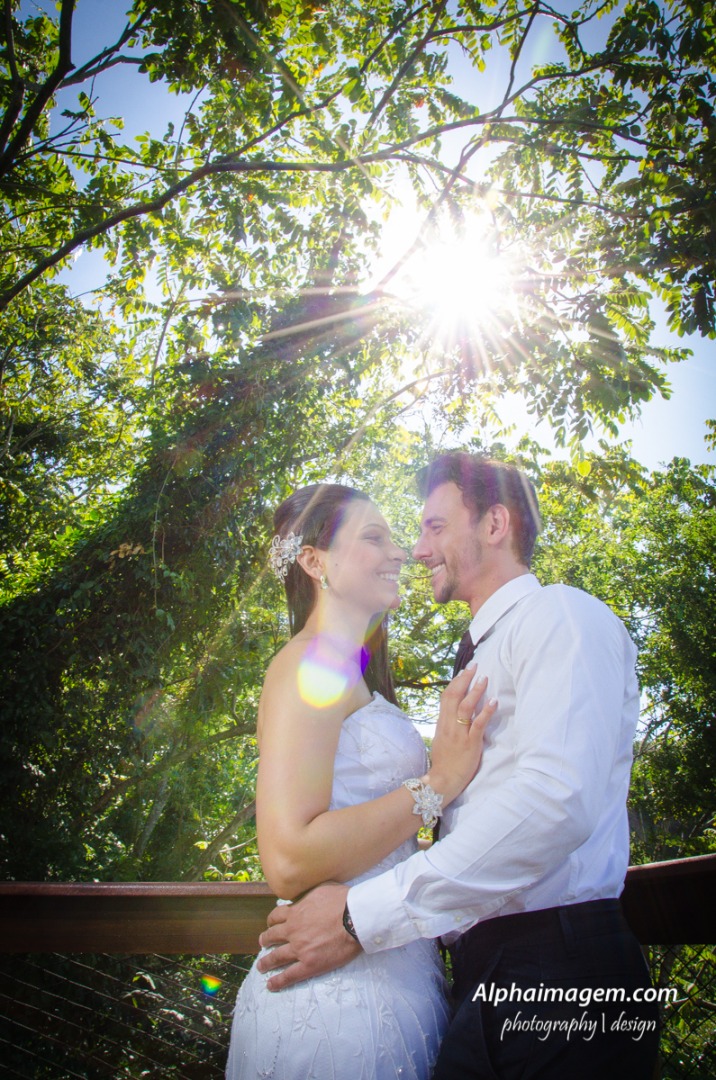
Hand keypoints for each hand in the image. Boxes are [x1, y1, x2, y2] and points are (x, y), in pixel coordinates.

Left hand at [256, 882, 359, 990]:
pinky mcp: (310, 965)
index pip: (276, 917)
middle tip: (263, 943)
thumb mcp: (321, 888)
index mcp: (295, 913)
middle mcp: (293, 931)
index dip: (271, 921)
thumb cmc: (342, 900)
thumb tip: (305, 895)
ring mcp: (300, 949)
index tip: (271, 924)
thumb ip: (308, 894)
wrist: (355, 918)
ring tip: (261, 967)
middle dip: (265, 940)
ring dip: (266, 962)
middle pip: (272, 936)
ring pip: (277, 957)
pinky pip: (289, 975)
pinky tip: (270, 985)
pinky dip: (278, 981)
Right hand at [428, 666, 496, 803]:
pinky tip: (493, 701)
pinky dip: (486, 711)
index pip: (446, 697)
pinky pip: (478, 724)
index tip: (464, 671)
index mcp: (442, 723)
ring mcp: (459, 733)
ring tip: (484, 679)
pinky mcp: (470, 743)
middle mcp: (449, 725)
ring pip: (465, 707)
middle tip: (475, 666)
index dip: (456, 682)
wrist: (443, 781)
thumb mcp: (441, 739)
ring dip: (475, 691)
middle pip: (454, 696)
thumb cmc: (444, 762)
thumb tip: (451, 714)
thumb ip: (446, 725)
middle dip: (465, 679)